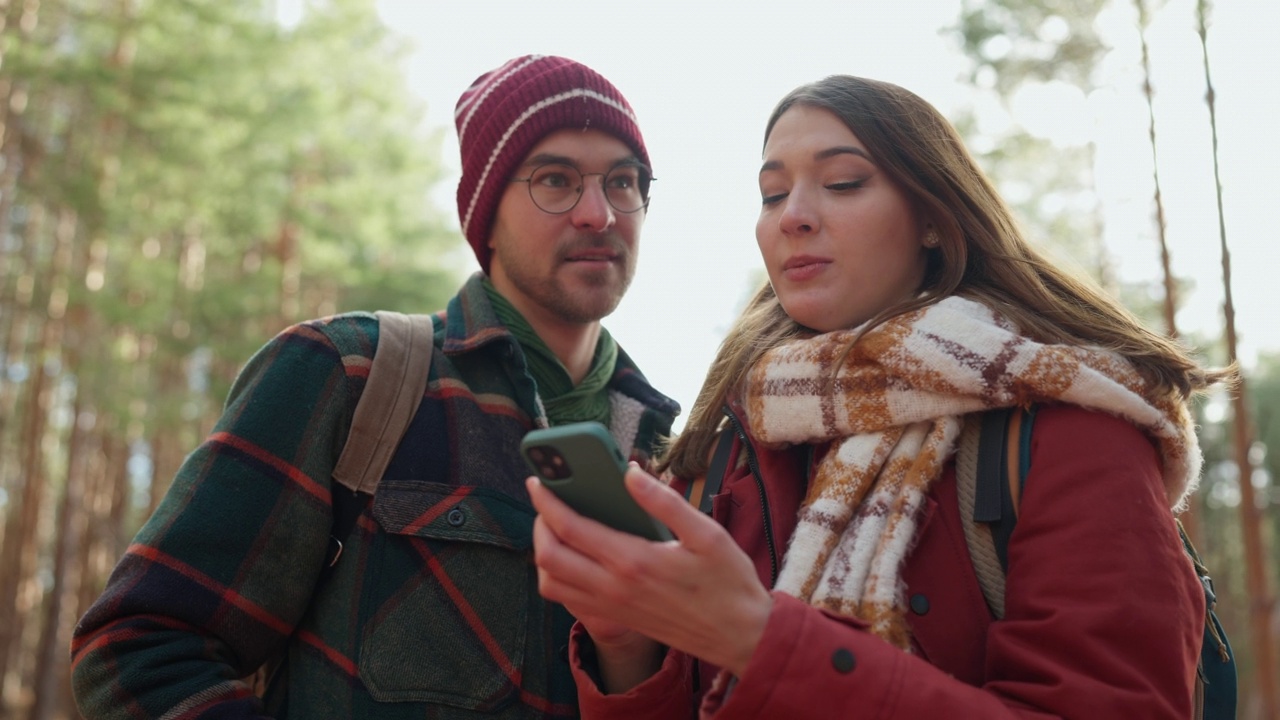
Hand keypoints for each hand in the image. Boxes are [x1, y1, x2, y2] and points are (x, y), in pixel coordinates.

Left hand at [527, 468, 772, 679]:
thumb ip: (664, 502)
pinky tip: (576, 554)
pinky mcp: (618, 619)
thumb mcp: (706, 534)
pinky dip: (559, 575)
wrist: (742, 637)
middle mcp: (614, 588)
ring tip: (557, 526)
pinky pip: (569, 599)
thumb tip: (630, 473)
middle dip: (538, 524)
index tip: (538, 481)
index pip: (570, 528)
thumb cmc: (728, 582)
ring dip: (544, 553)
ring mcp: (613, 608)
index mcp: (633, 562)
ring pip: (552, 584)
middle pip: (548, 558)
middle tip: (547, 501)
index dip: (546, 502)